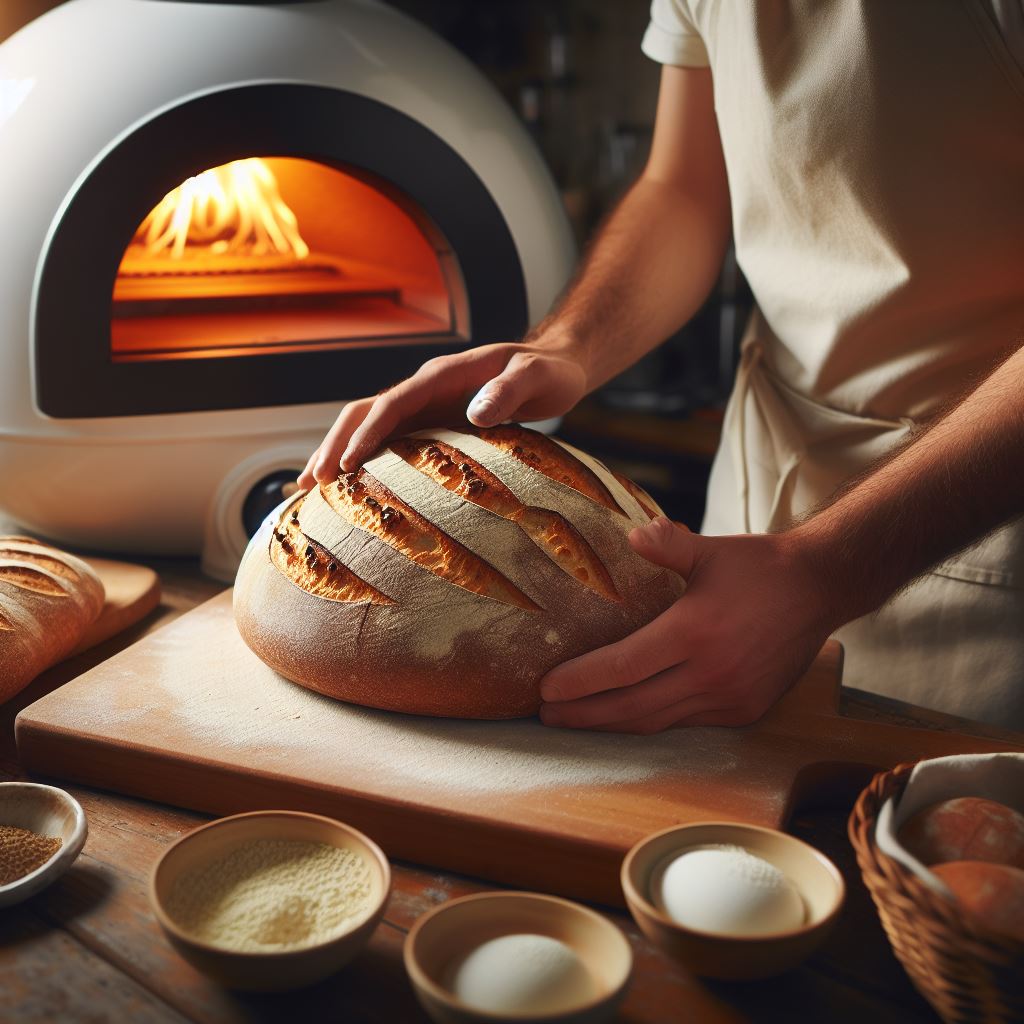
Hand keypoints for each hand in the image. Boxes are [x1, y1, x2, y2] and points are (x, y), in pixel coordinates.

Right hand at [296, 339, 586, 488]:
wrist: (553, 368)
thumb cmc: (548, 373)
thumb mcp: (537, 378)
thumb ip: (509, 391)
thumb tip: (475, 413)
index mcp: (444, 376)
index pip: (394, 402)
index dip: (368, 431)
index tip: (347, 463)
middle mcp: (425, 389)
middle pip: (364, 412)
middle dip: (334, 444)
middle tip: (311, 483)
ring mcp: (425, 406)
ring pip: (367, 425)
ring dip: (338, 453)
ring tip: (310, 489)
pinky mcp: (430, 423)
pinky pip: (387, 440)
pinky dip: (362, 459)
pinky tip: (348, 487)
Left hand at [538, 517, 833, 732]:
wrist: (820, 588)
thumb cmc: (759, 566)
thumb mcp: (710, 550)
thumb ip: (666, 544)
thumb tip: (632, 535)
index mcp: (694, 632)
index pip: (622, 667)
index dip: (580, 682)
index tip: (545, 687)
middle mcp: (710, 673)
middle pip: (631, 706)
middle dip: (583, 714)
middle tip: (544, 715)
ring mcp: (728, 698)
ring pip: (656, 721)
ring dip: (612, 723)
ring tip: (574, 720)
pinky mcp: (744, 710)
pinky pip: (685, 722)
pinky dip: (651, 720)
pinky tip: (626, 715)